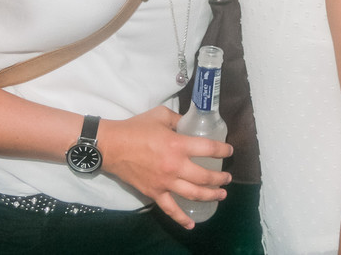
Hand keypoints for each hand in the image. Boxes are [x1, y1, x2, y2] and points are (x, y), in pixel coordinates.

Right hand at [97, 106, 232, 228]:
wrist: (112, 146)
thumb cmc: (136, 128)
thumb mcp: (161, 115)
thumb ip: (178, 120)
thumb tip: (189, 122)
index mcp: (178, 145)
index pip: (208, 149)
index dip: (222, 150)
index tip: (229, 151)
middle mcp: (175, 166)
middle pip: (205, 177)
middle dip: (220, 178)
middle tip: (227, 178)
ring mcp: (165, 182)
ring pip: (194, 194)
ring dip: (211, 195)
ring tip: (221, 194)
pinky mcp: (154, 193)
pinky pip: (170, 209)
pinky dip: (181, 219)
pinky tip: (192, 224)